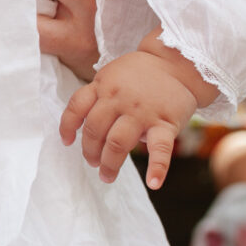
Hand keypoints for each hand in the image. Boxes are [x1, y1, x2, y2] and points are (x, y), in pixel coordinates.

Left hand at [59, 50, 196, 189]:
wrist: (178, 62)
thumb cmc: (141, 73)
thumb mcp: (112, 75)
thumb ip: (99, 96)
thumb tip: (86, 128)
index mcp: (103, 86)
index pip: (77, 107)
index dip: (68, 126)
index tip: (67, 142)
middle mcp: (118, 99)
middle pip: (95, 130)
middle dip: (90, 151)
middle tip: (92, 163)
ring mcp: (142, 112)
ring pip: (118, 143)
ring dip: (109, 164)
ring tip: (107, 176)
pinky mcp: (165, 122)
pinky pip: (160, 148)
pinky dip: (157, 168)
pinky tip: (154, 183)